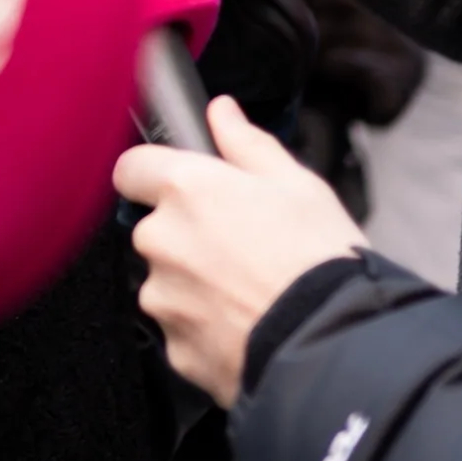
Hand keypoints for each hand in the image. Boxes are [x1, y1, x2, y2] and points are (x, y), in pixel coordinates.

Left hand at [115, 96, 368, 406]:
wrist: (330, 345)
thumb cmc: (319, 260)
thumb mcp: (298, 184)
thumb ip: (246, 144)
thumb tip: (221, 112)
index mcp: (187, 190)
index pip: (131, 167)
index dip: (154, 172)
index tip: (180, 183)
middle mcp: (162, 241)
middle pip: (154, 227)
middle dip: (186, 232)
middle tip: (241, 242)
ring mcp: (163, 299)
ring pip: (166, 280)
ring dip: (194, 282)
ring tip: (250, 289)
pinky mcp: (174, 348)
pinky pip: (180, 327)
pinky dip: (204, 324)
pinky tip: (246, 321)